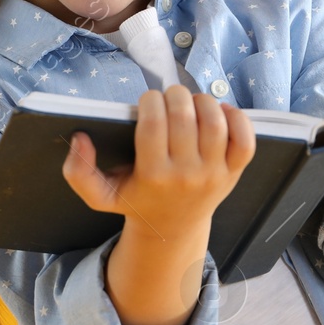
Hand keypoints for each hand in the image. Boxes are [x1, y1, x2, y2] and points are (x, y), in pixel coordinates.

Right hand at [61, 85, 255, 234]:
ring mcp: (214, 174)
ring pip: (215, 121)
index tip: (146, 101)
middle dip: (174, 95)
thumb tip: (80, 139)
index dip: (149, 101)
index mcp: (153, 176)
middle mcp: (186, 175)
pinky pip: (245, 139)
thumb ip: (78, 172)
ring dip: (202, 101)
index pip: (153, 123)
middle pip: (185, 116)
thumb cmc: (136, 202)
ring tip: (190, 103)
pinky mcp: (233, 172)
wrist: (172, 229)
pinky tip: (220, 112)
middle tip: (167, 98)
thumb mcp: (100, 195)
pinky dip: (237, 117)